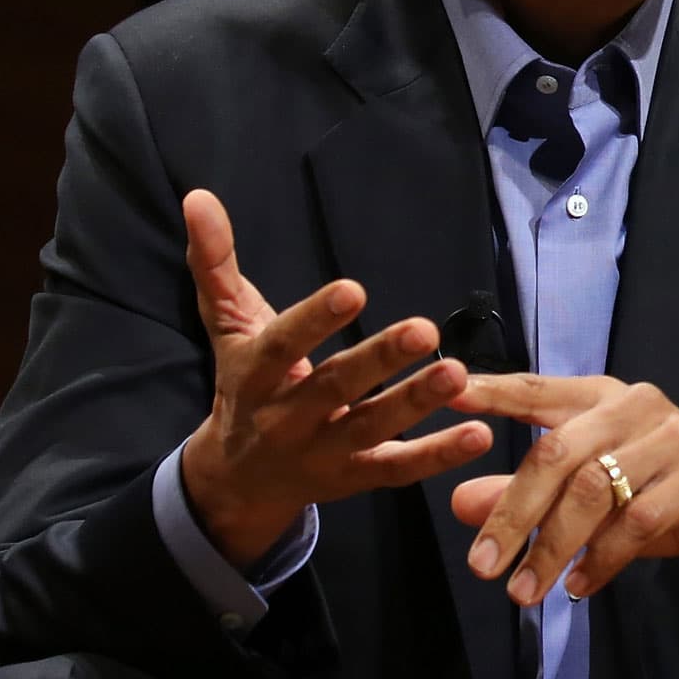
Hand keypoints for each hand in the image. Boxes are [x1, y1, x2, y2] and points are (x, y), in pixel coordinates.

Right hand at [174, 189, 492, 565]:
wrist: (235, 481)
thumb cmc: (243, 385)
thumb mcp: (226, 325)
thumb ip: (215, 263)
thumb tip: (199, 197)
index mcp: (255, 375)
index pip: (282, 345)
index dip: (315, 319)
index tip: (353, 290)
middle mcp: (286, 417)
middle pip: (333, 387)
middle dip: (377, 360)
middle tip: (423, 329)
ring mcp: (323, 452)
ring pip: (371, 427)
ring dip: (415, 403)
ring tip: (457, 373)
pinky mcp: (356, 478)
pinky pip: (397, 469)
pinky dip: (438, 455)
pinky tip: (478, 435)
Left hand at [447, 375, 678, 605]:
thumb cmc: (663, 493)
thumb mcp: (592, 494)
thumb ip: (527, 494)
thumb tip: (459, 503)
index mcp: (604, 397)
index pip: (538, 389)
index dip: (492, 391)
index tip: (446, 395)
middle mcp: (637, 406)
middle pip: (557, 453)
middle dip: (513, 514)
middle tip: (481, 567)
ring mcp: (673, 439)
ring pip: (594, 492)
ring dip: (552, 548)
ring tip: (524, 592)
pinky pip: (637, 522)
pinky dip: (602, 559)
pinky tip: (580, 586)